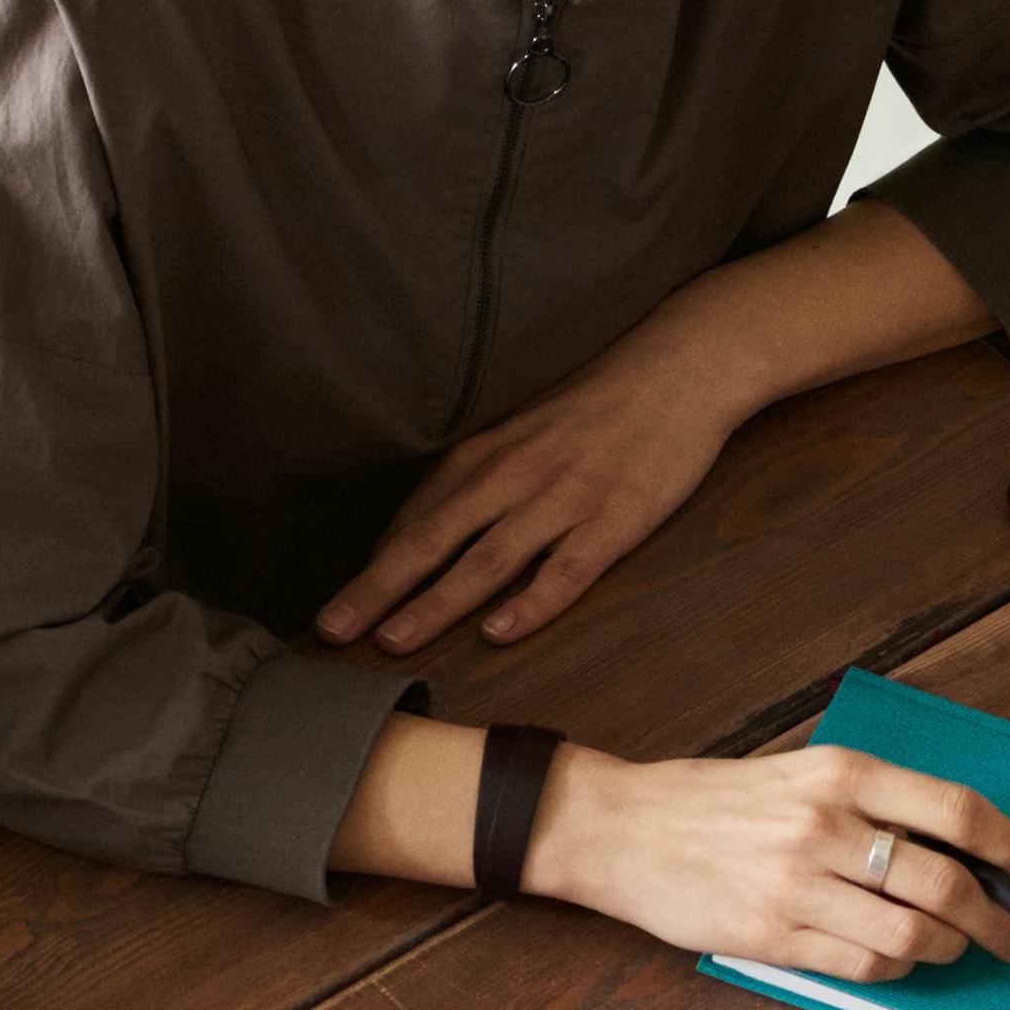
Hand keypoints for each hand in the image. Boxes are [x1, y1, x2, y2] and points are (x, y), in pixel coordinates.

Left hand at [319, 303, 756, 656]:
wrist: (679, 368)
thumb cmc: (595, 407)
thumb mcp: (521, 432)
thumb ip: (475, 482)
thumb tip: (421, 536)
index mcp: (485, 456)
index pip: (414, 521)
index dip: (371, 568)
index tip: (331, 611)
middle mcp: (513, 477)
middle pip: (432, 541)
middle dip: (376, 588)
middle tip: (330, 630)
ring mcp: (564, 500)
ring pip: (487, 560)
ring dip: (436, 603)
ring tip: (393, 641)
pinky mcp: (615, 520)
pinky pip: (566, 570)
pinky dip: (530, 603)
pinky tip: (497, 634)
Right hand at [528, 739, 1009, 976]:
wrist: (624, 829)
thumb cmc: (715, 802)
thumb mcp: (802, 774)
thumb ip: (874, 803)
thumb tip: (958, 849)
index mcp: (842, 774)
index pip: (958, 811)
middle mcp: (826, 827)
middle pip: (947, 883)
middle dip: (998, 921)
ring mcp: (800, 886)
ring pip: (912, 936)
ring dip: (952, 951)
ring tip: (959, 951)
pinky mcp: (774, 936)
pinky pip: (863, 967)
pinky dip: (896, 972)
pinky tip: (898, 962)